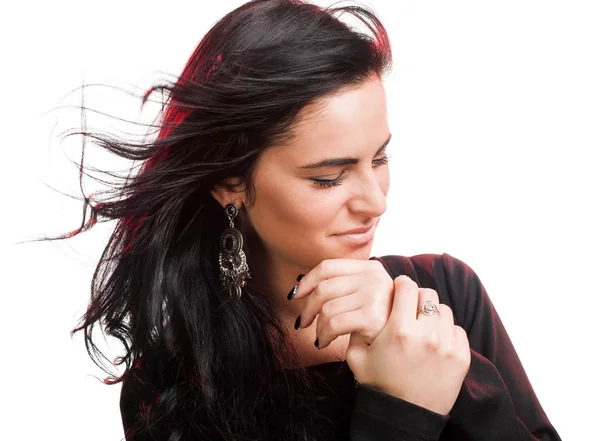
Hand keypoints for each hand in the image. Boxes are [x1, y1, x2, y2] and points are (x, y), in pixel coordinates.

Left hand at [290, 258, 393, 348]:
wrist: (402, 346)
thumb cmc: (380, 322)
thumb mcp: (366, 295)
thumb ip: (343, 286)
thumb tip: (300, 285)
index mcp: (370, 268)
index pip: (328, 267)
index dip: (307, 281)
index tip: (295, 295)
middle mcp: (374, 277)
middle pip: (323, 288)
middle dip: (307, 307)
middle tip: (302, 322)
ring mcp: (375, 295)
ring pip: (326, 308)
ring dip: (317, 326)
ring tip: (318, 336)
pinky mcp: (372, 316)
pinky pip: (333, 324)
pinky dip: (323, 335)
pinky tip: (323, 342)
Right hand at [345, 275, 470, 415]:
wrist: (405, 416)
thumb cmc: (378, 384)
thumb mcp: (356, 356)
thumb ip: (357, 327)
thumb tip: (364, 303)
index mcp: (399, 330)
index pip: (407, 287)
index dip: (401, 285)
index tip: (399, 289)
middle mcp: (426, 335)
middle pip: (428, 294)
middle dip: (417, 298)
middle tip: (410, 308)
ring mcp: (447, 346)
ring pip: (444, 310)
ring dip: (432, 315)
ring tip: (422, 327)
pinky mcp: (461, 357)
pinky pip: (457, 329)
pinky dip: (447, 332)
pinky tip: (434, 343)